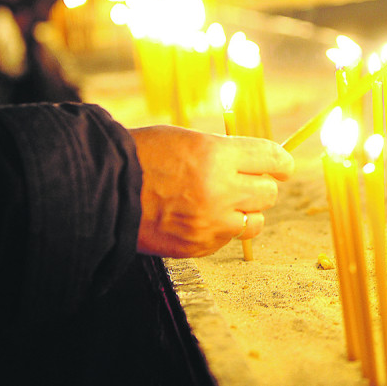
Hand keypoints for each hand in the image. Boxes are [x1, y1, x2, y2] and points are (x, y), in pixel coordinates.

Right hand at [130, 126, 293, 257]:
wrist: (103, 191)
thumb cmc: (142, 157)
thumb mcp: (187, 140)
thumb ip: (224, 152)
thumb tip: (257, 162)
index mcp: (216, 155)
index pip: (271, 158)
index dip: (282, 162)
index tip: (284, 166)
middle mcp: (219, 189)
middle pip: (268, 192)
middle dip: (262, 185)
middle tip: (248, 182)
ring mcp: (210, 222)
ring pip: (255, 220)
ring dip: (247, 211)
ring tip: (226, 203)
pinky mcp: (199, 246)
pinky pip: (229, 238)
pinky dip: (224, 229)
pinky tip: (204, 217)